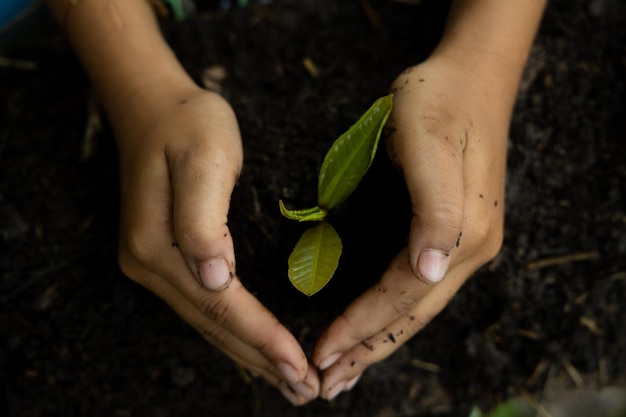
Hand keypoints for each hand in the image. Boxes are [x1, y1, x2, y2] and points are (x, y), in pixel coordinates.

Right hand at [114, 86, 317, 404]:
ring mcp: (155, 266)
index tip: (300, 365)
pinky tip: (257, 345)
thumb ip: (203, 220)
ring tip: (288, 381)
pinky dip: (235, 333)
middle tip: (306, 390)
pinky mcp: (167, 259)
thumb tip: (213, 279)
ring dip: (250, 355)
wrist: (156, 106)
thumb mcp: (203, 160)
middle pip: (215, 325)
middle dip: (262, 359)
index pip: (222, 306)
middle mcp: (151, 265)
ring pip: (210, 324)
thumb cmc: (189, 125)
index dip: (262, 338)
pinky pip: (206, 308)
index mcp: (158, 246)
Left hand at [313, 56, 507, 399]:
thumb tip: (433, 272)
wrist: (470, 76)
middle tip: (327, 384)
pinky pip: (418, 287)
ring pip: (416, 307)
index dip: (362, 327)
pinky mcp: (454, 233)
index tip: (321, 353)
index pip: (403, 296)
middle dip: (369, 350)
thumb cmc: (438, 101)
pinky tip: (372, 326)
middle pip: (413, 314)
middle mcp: (469, 247)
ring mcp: (465, 242)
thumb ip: (434, 208)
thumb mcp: (426, 143)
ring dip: (379, 341)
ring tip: (345, 371)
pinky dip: (390, 314)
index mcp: (463, 233)